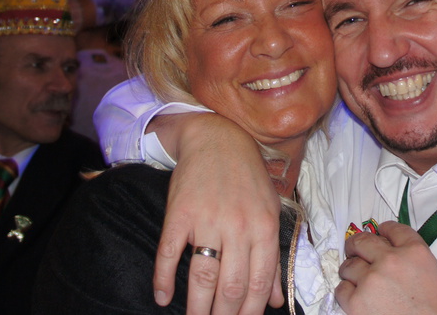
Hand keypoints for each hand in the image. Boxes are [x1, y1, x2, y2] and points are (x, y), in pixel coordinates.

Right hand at [152, 113, 283, 314]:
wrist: (217, 138)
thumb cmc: (247, 179)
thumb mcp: (269, 214)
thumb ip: (272, 259)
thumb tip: (274, 301)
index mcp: (264, 228)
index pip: (258, 283)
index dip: (249, 312)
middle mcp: (238, 225)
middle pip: (230, 285)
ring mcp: (207, 219)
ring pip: (202, 275)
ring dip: (196, 305)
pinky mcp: (179, 213)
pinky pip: (169, 252)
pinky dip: (163, 278)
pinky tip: (162, 296)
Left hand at [336, 221, 436, 314]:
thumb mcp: (434, 274)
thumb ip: (413, 257)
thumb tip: (391, 251)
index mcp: (415, 252)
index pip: (394, 229)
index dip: (384, 230)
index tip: (380, 232)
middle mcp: (391, 260)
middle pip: (363, 240)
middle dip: (356, 244)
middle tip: (354, 249)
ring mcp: (371, 279)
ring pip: (348, 265)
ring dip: (351, 270)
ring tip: (356, 278)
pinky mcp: (356, 301)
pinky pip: (341, 289)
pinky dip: (347, 292)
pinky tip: (356, 297)